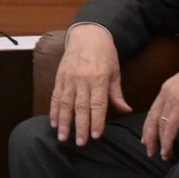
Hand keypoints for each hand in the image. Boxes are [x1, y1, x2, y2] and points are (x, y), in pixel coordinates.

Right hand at [50, 24, 129, 145]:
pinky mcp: (60, 76)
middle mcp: (82, 79)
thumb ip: (117, 94)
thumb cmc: (105, 54)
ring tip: (62, 137)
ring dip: (63, 122)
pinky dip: (53, 110)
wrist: (88, 34)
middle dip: (80, 126)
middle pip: (81, 107)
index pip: (98, 104)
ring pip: (65, 103)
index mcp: (99, 79)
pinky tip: (52, 121)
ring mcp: (69, 78)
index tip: (95, 136)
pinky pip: (55, 95)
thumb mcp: (115, 72)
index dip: (96, 121)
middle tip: (80, 143)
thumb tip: (126, 110)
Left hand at [141, 51, 178, 160]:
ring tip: (160, 154)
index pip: (153, 111)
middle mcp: (165, 93)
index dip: (149, 126)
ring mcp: (172, 98)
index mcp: (166, 89)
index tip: (147, 138)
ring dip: (159, 141)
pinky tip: (168, 148)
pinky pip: (170, 126)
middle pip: (152, 118)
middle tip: (150, 150)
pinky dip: (168, 139)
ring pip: (160, 124)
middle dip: (149, 136)